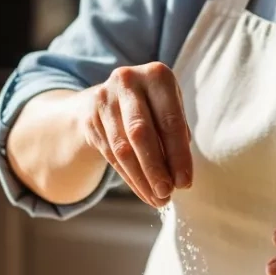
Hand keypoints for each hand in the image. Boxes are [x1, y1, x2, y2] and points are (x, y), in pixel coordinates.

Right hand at [79, 62, 192, 206]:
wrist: (110, 96)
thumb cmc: (153, 106)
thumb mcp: (169, 109)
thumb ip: (177, 135)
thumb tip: (180, 175)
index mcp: (157, 75)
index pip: (170, 121)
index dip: (178, 155)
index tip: (185, 182)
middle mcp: (128, 81)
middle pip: (141, 133)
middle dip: (155, 168)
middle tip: (167, 193)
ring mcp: (104, 98)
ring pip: (122, 148)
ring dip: (141, 178)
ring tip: (157, 199)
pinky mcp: (90, 117)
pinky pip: (111, 154)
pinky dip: (129, 177)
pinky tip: (143, 191)